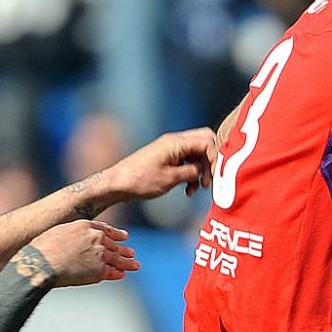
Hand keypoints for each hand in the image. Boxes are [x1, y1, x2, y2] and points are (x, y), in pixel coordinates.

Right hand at [28, 220, 138, 287]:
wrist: (43, 263)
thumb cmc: (43, 248)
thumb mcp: (58, 232)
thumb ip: (71, 235)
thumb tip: (71, 241)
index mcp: (86, 226)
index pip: (105, 229)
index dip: (115, 233)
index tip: (123, 236)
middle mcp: (96, 238)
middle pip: (114, 244)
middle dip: (123, 249)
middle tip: (131, 252)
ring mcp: (100, 254)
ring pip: (118, 258)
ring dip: (127, 262)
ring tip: (135, 264)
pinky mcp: (100, 271)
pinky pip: (113, 272)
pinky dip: (118, 273)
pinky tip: (122, 274)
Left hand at [97, 127, 218, 202]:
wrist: (117, 184)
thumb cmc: (139, 181)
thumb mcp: (170, 179)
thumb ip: (191, 172)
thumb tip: (204, 171)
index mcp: (175, 143)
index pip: (207, 141)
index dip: (214, 158)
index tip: (213, 176)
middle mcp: (174, 142)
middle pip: (204, 144)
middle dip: (210, 163)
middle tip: (208, 181)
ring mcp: (170, 150)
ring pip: (197, 155)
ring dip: (201, 172)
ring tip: (196, 189)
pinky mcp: (167, 159)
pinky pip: (187, 162)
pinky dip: (191, 175)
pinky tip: (188, 190)